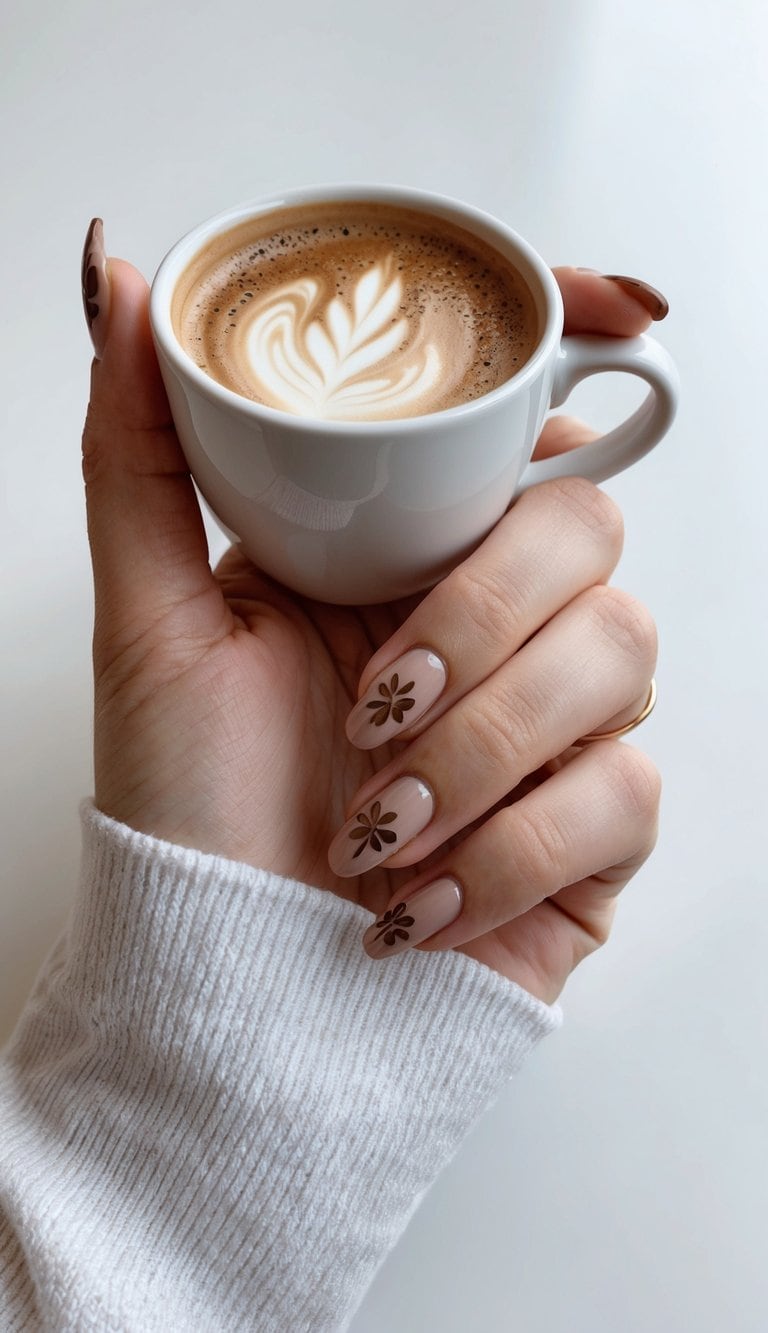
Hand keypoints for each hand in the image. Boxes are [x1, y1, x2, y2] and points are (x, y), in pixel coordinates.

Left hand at [83, 244, 660, 1002]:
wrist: (230, 982)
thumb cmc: (193, 806)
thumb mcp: (150, 618)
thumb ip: (141, 446)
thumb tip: (120, 275)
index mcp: (408, 551)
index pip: (534, 424)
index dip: (589, 349)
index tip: (620, 307)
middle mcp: (496, 620)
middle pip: (591, 526)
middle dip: (480, 616)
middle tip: (378, 698)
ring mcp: (559, 720)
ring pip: (621, 651)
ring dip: (484, 745)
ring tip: (380, 819)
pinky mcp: (599, 828)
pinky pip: (626, 790)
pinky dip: (509, 848)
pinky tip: (426, 894)